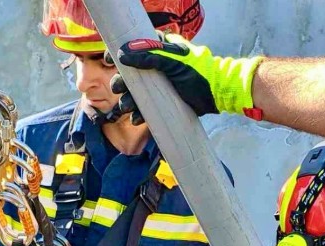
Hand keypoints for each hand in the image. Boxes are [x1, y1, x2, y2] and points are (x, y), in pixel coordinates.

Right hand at [112, 32, 262, 121]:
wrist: (216, 95)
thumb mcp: (173, 61)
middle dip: (121, 83)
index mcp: (160, 50)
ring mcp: (158, 86)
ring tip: (127, 107)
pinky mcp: (161, 103)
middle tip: (117, 89)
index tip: (108, 59)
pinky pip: (144, 109)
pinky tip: (138, 119)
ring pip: (135, 94)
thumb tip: (122, 54)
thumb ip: (150, 56)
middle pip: (130, 74)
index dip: (120, 53)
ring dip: (127, 101)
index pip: (135, 47)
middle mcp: (156, 67)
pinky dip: (139, 115)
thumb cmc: (198, 73)